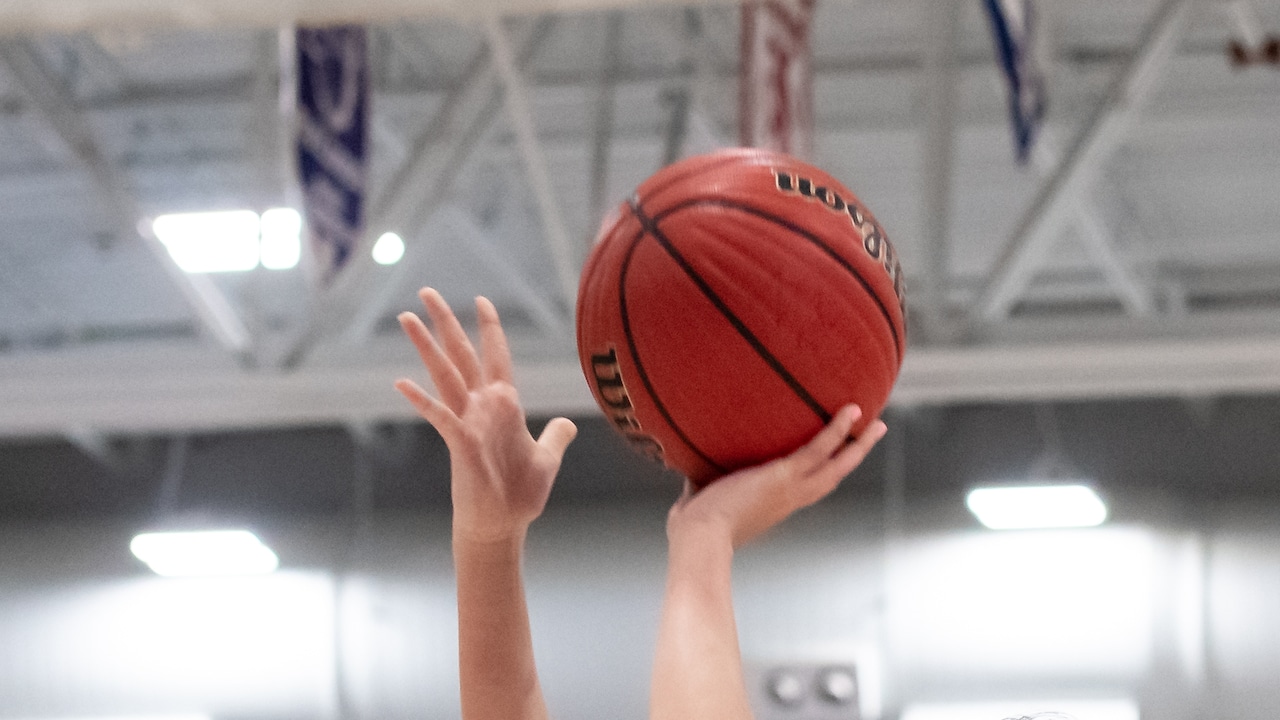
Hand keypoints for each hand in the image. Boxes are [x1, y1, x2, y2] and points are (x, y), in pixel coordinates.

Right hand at [394, 288, 577, 542]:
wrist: (503, 525)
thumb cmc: (522, 495)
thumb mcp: (547, 458)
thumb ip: (556, 437)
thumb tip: (566, 424)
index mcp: (505, 404)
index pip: (496, 357)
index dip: (491, 329)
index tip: (482, 300)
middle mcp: (483, 407)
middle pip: (462, 355)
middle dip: (446, 322)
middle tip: (425, 291)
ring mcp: (469, 421)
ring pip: (446, 374)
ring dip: (427, 346)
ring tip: (406, 317)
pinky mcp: (461, 443)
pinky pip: (440, 415)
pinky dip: (422, 400)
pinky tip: (401, 383)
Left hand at [666, 405, 886, 549]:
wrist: (699, 539)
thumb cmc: (692, 529)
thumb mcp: (700, 501)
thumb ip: (700, 487)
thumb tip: (686, 476)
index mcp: (773, 507)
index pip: (806, 488)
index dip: (821, 473)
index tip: (832, 461)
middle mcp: (789, 500)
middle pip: (832, 476)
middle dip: (852, 456)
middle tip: (872, 437)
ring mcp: (791, 489)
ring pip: (836, 464)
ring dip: (858, 442)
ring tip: (876, 422)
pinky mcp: (784, 475)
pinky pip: (819, 448)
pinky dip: (836, 429)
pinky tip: (850, 410)